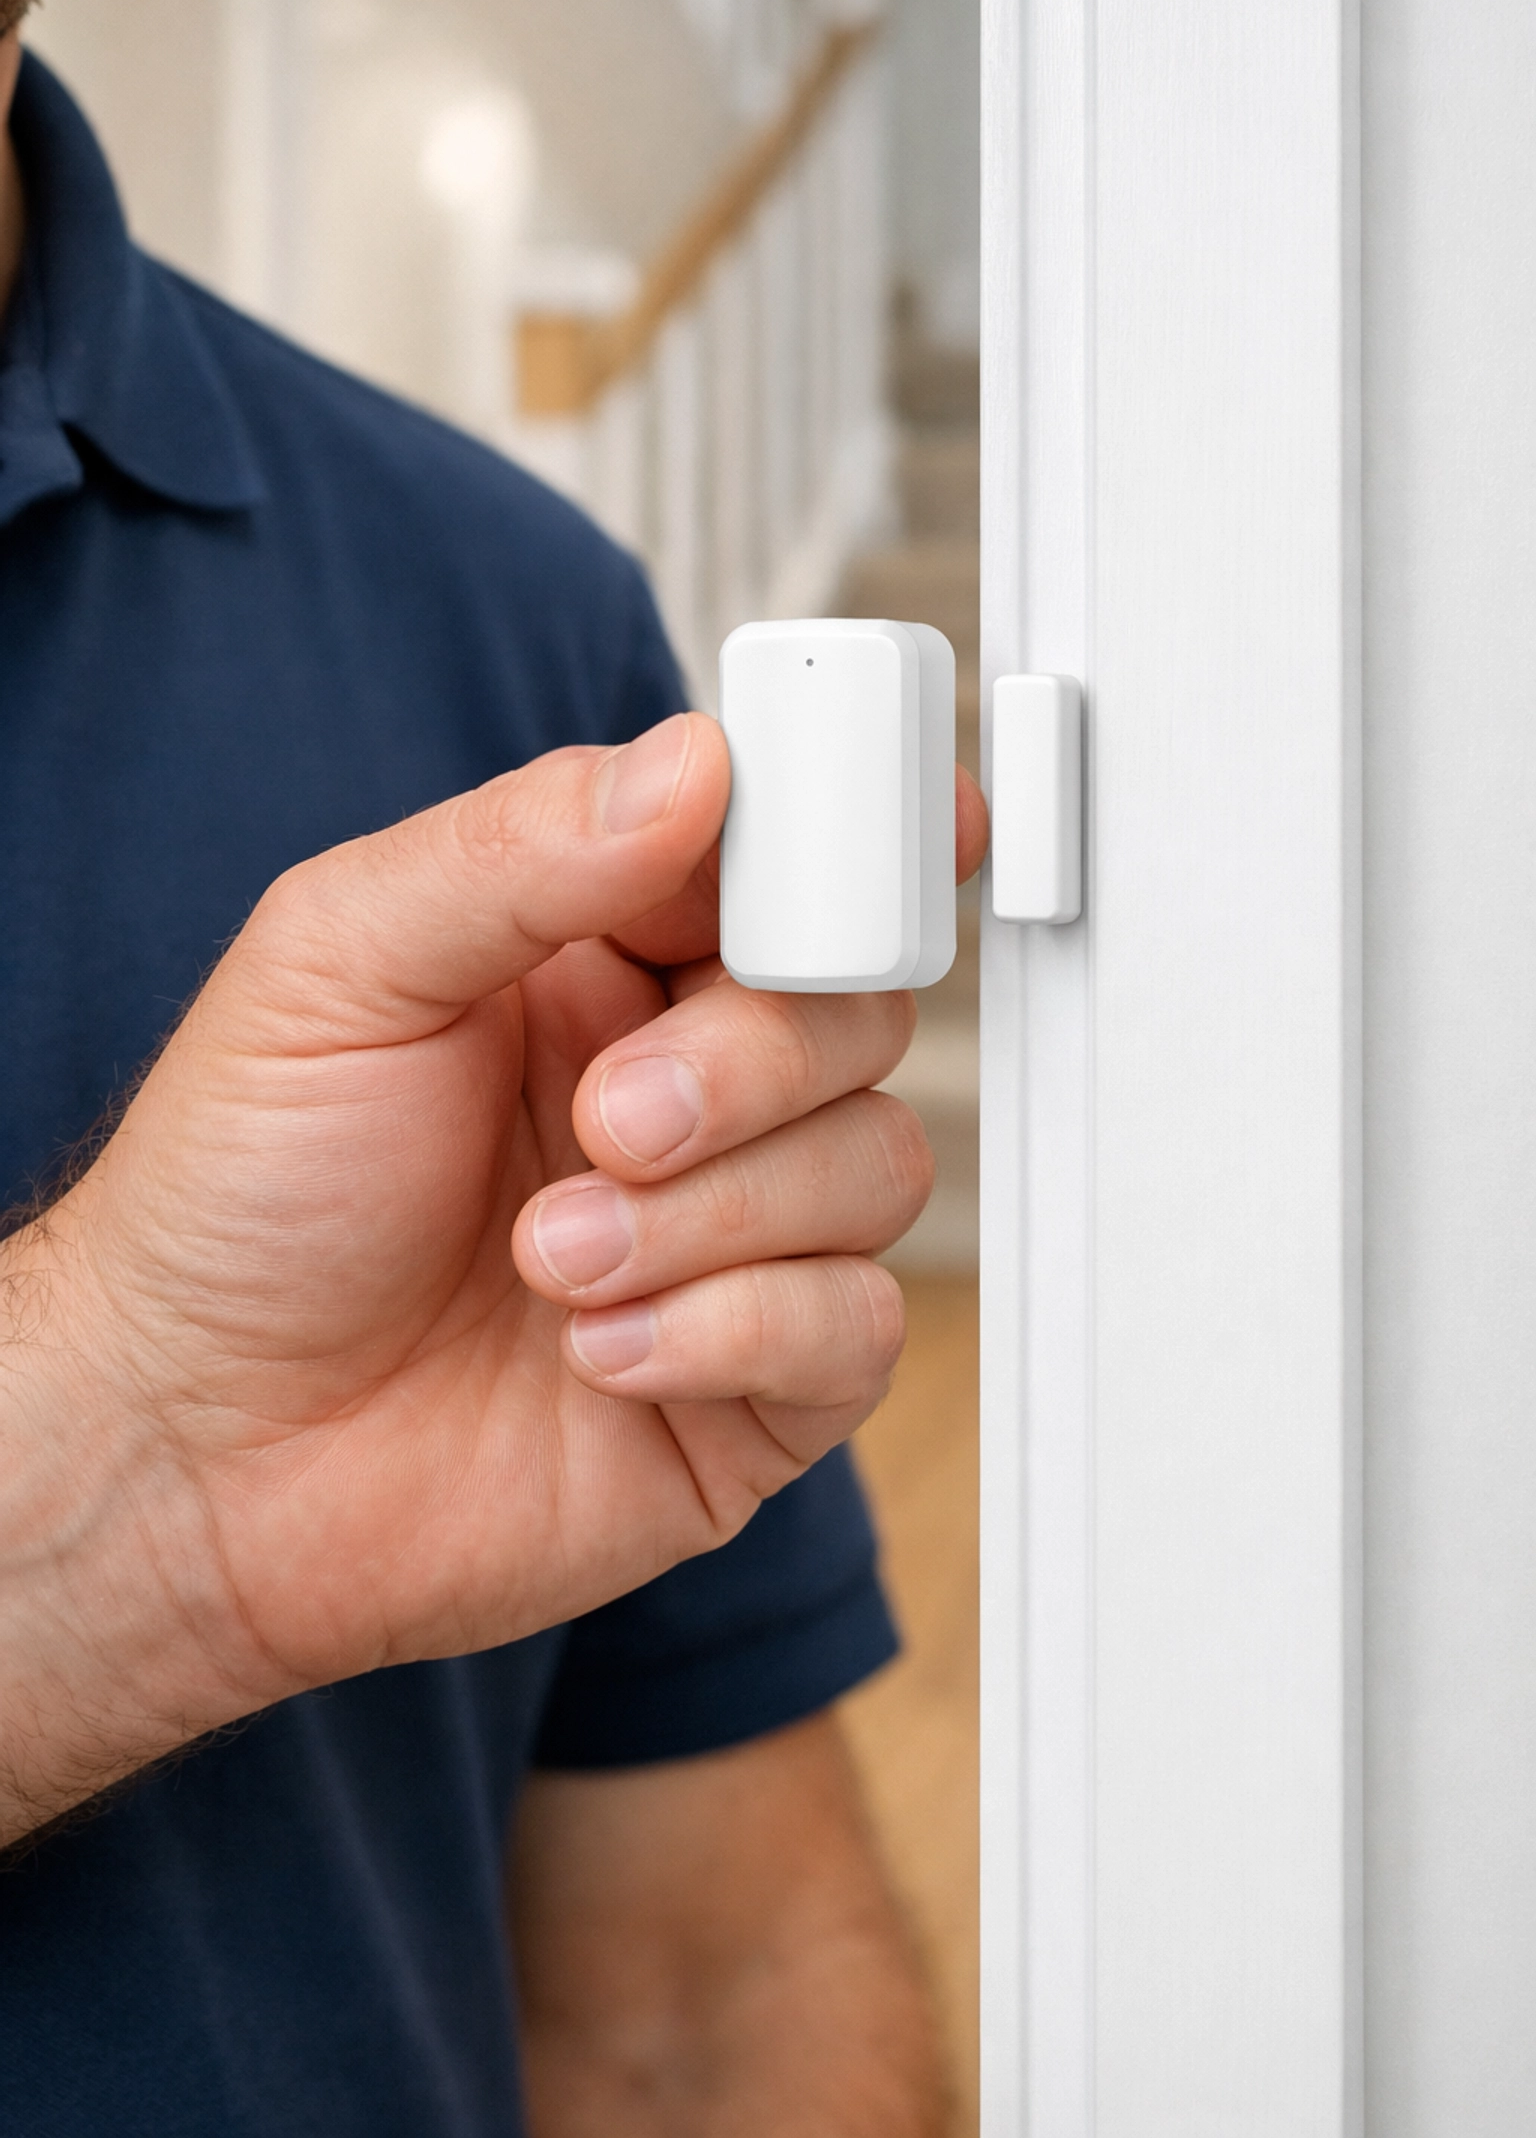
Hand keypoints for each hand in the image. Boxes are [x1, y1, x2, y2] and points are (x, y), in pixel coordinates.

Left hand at [0, 713, 987, 1842]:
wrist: (188, 1457)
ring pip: (874, 1164)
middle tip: (607, 1120)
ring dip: (714, 1215)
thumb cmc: (235, 1202)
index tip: (899, 836)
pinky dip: (738, 1330)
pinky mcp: (749, 1387)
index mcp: (600, 961)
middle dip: (749, 1065)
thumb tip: (696, 763)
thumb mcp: (336, 969)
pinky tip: (601, 1355)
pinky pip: (854, 1328)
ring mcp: (728, 1239)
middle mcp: (686, 1089)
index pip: (781, 870)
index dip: (850, 852)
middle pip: (857, 1013)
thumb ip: (520, 852)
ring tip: (553, 1260)